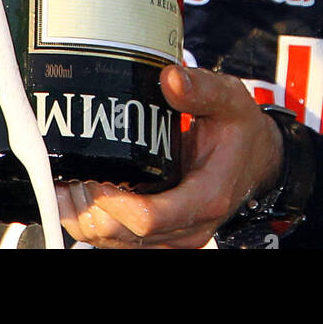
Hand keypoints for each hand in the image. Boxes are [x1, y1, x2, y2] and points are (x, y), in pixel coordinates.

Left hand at [56, 65, 283, 248]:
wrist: (257, 159)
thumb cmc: (240, 130)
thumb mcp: (230, 100)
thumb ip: (201, 89)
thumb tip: (170, 78)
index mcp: (205, 198)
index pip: (148, 219)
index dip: (112, 202)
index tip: (92, 172)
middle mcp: (188, 228)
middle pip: (123, 236)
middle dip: (88, 207)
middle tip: (68, 171)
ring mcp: (173, 237)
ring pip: (114, 244)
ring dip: (84, 217)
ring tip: (66, 179)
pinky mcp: (161, 236)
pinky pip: (118, 242)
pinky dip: (93, 221)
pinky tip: (77, 192)